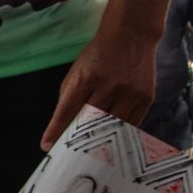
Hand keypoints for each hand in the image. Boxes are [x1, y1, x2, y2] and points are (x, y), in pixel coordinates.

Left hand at [41, 31, 156, 147]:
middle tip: (70, 156)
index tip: (47, 146)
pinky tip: (113, 142)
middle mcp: (108, 86)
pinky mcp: (145, 98)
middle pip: (90, 123)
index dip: (56, 130)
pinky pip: (131, 125)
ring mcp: (129, 93)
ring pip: (112, 127)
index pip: (67, 110)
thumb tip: (61, 127)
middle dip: (79, 140)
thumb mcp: (78, 70)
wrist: (131, 36)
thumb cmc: (98, 56)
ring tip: (91, 154)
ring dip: (101, 141)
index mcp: (86, 78)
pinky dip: (120, 134)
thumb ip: (69, 97)